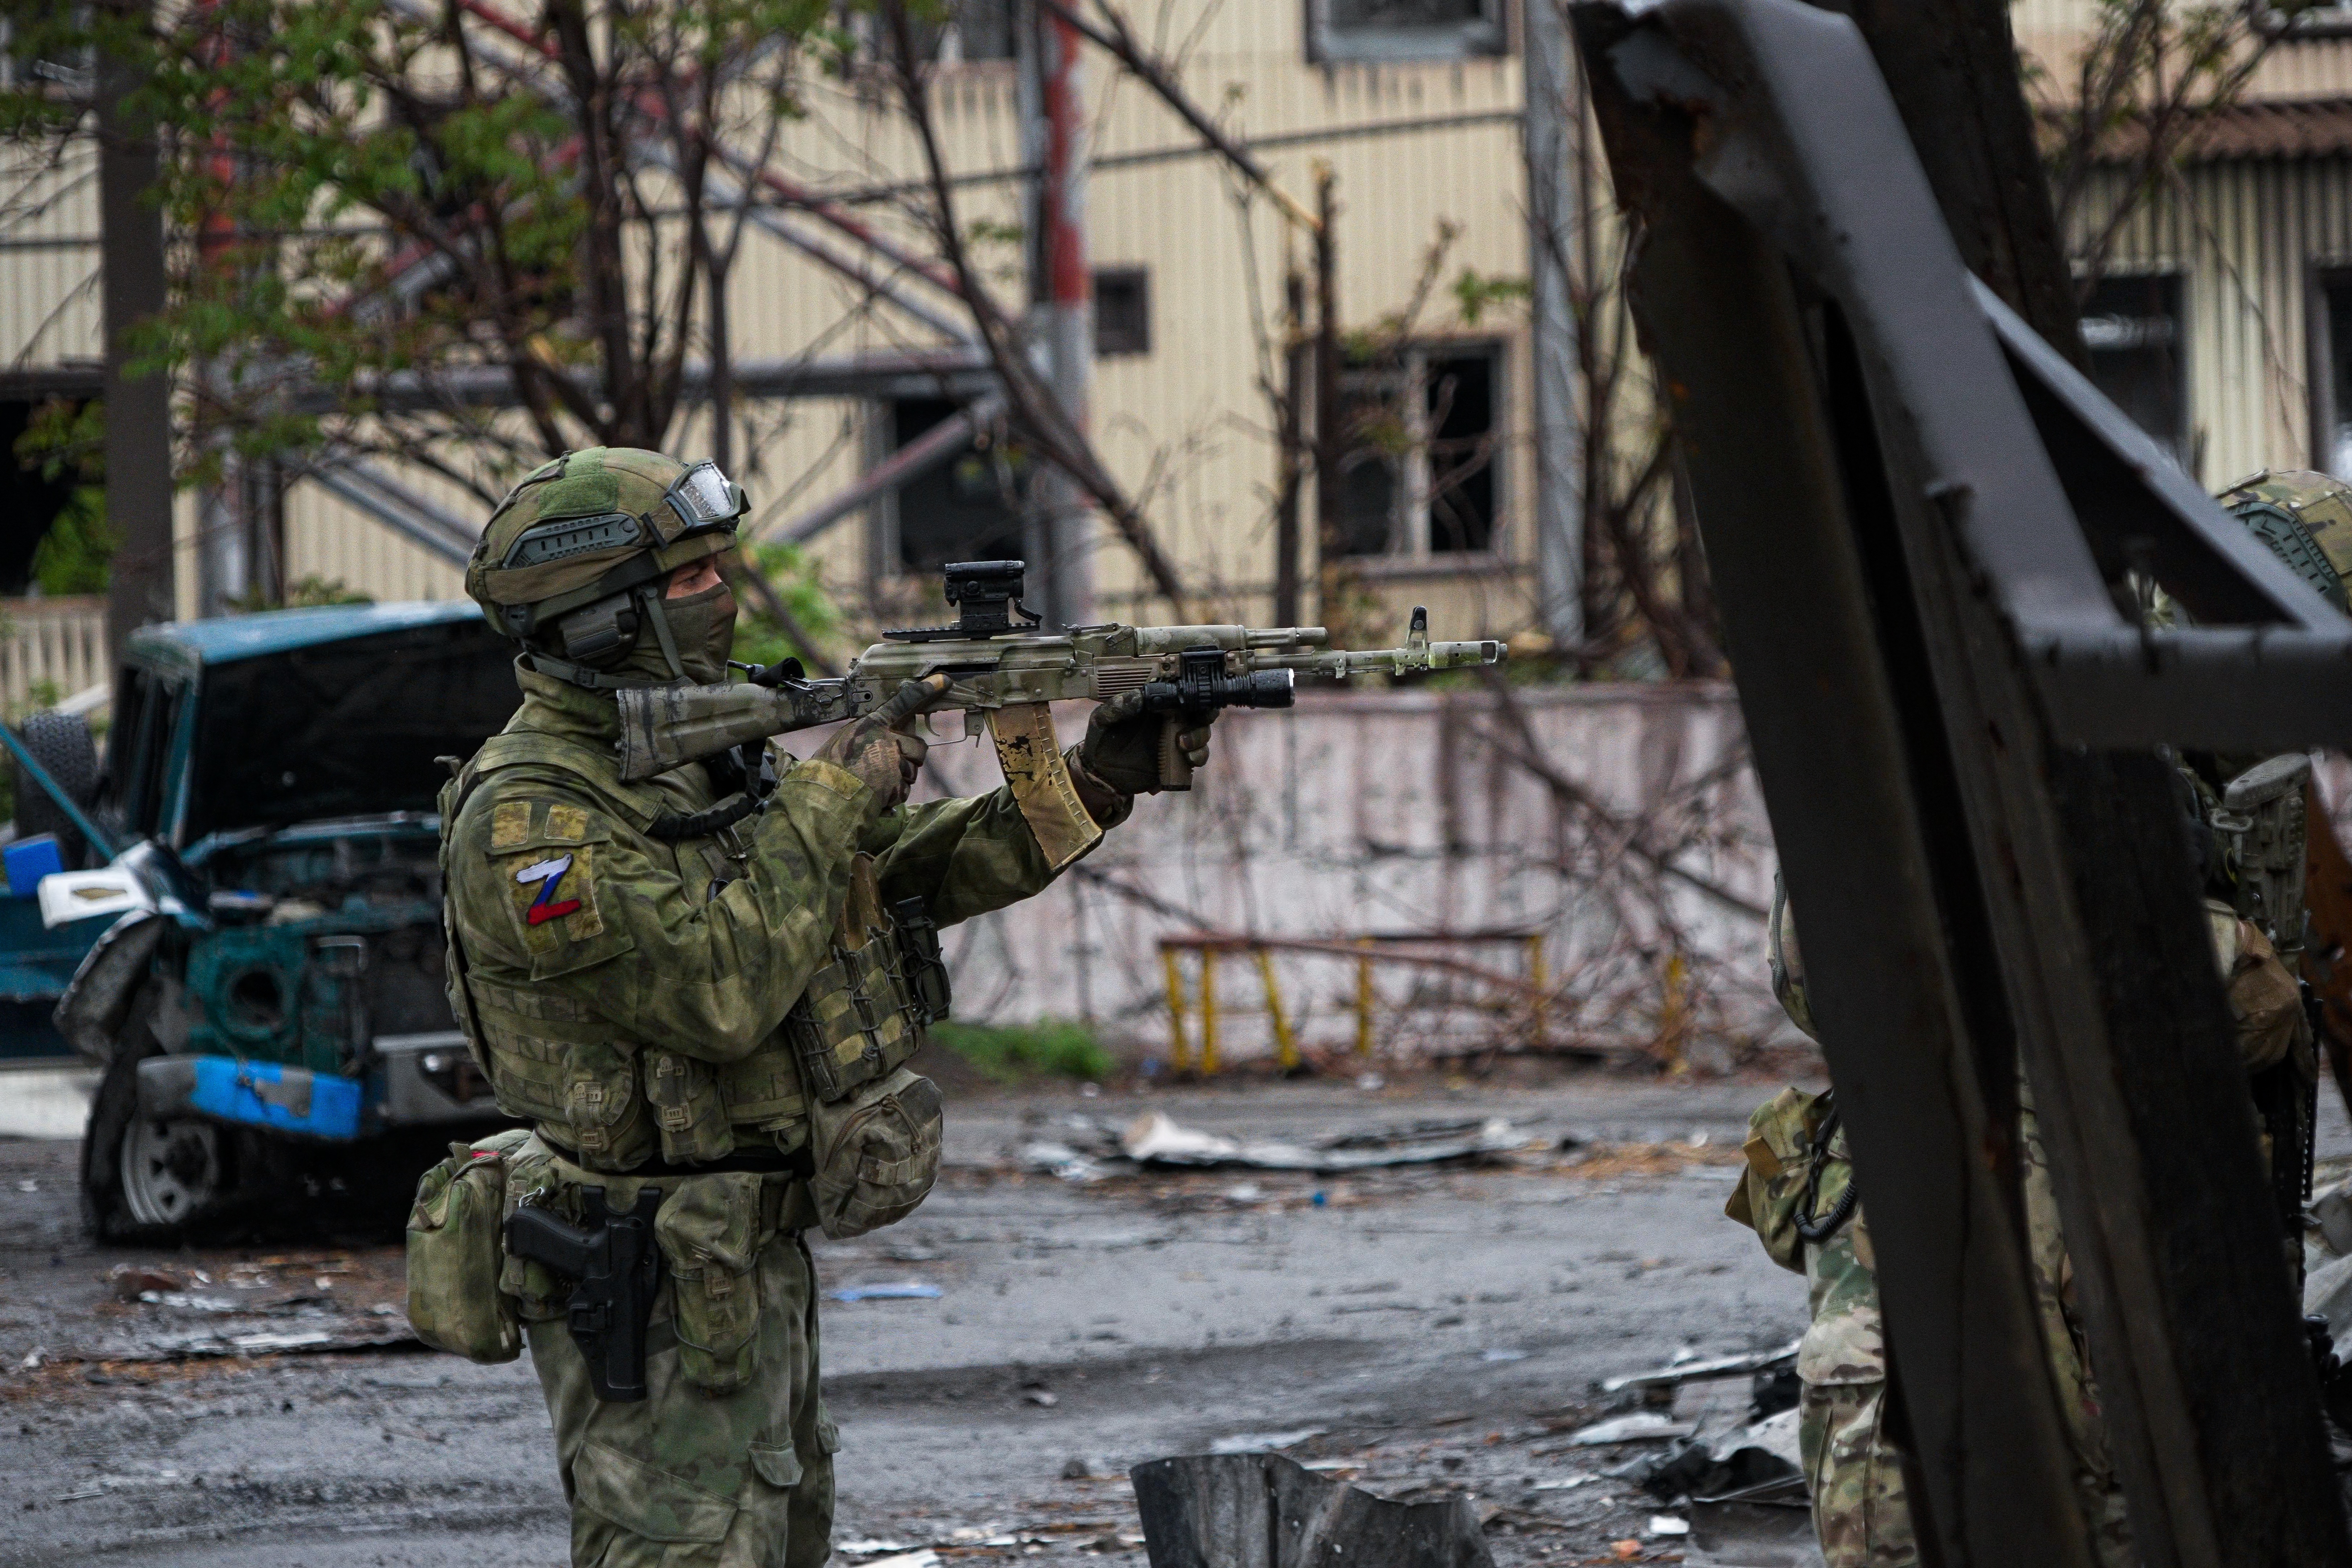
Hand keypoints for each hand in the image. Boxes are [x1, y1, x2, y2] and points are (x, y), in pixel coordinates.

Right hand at [816, 675, 951, 809]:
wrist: (826, 794)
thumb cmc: (830, 766)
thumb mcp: (847, 737)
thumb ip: (871, 732)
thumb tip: (889, 730)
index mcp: (874, 724)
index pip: (904, 702)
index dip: (924, 691)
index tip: (942, 681)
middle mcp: (888, 741)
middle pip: (917, 745)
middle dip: (908, 755)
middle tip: (887, 762)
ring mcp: (895, 764)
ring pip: (912, 769)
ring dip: (900, 776)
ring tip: (874, 779)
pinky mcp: (898, 786)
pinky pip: (904, 788)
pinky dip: (893, 793)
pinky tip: (875, 792)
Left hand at [1075, 689, 1213, 797]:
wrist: (1102, 773)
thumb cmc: (1102, 740)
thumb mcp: (1102, 720)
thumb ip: (1117, 707)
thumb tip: (1137, 696)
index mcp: (1155, 705)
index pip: (1180, 693)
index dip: (1192, 693)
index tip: (1191, 698)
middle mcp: (1170, 720)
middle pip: (1200, 712)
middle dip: (1205, 714)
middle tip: (1198, 719)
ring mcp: (1176, 740)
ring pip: (1202, 734)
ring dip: (1199, 737)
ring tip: (1182, 745)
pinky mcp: (1178, 760)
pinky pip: (1197, 757)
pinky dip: (1196, 758)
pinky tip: (1186, 760)